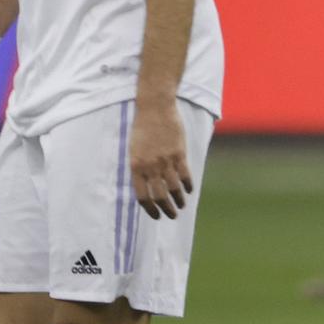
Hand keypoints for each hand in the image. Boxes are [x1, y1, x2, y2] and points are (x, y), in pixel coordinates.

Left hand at [129, 98, 193, 219]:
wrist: (154, 108)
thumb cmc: (142, 128)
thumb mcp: (134, 150)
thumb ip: (140, 168)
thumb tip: (147, 186)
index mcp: (136, 167)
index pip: (142, 196)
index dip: (150, 209)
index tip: (156, 216)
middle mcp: (150, 166)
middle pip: (159, 196)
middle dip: (166, 209)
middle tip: (172, 215)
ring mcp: (166, 160)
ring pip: (174, 188)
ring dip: (178, 200)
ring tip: (181, 205)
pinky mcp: (179, 153)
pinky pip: (185, 175)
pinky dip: (188, 185)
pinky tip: (189, 190)